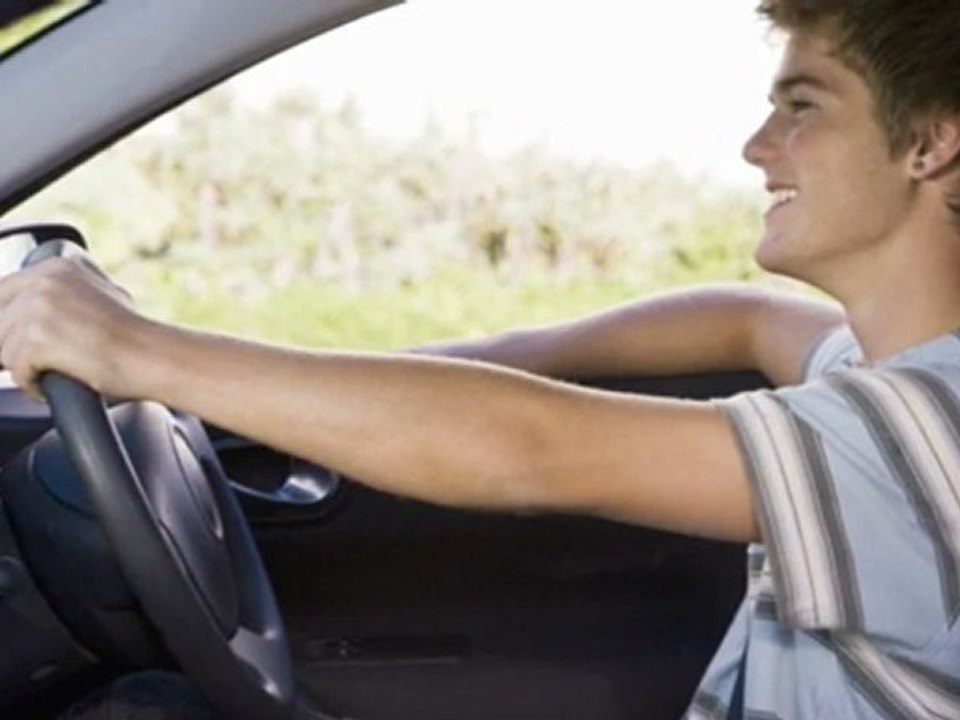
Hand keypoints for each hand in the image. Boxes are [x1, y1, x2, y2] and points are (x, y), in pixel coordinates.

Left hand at [0, 253, 145, 399]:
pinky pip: (16, 372)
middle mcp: (43, 282)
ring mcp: (38, 309)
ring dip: (24, 367)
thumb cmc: (134, 337)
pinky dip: (32, 385)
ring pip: (3, 349)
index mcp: (56, 267)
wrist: (152, 356)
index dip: (6, 323)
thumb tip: (30, 313)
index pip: (2, 292)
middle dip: (11, 346)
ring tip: (54, 372)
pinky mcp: (36, 340)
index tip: (15, 341)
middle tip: (38, 362)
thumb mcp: (101, 295)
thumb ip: (63, 294)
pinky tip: (53, 384)